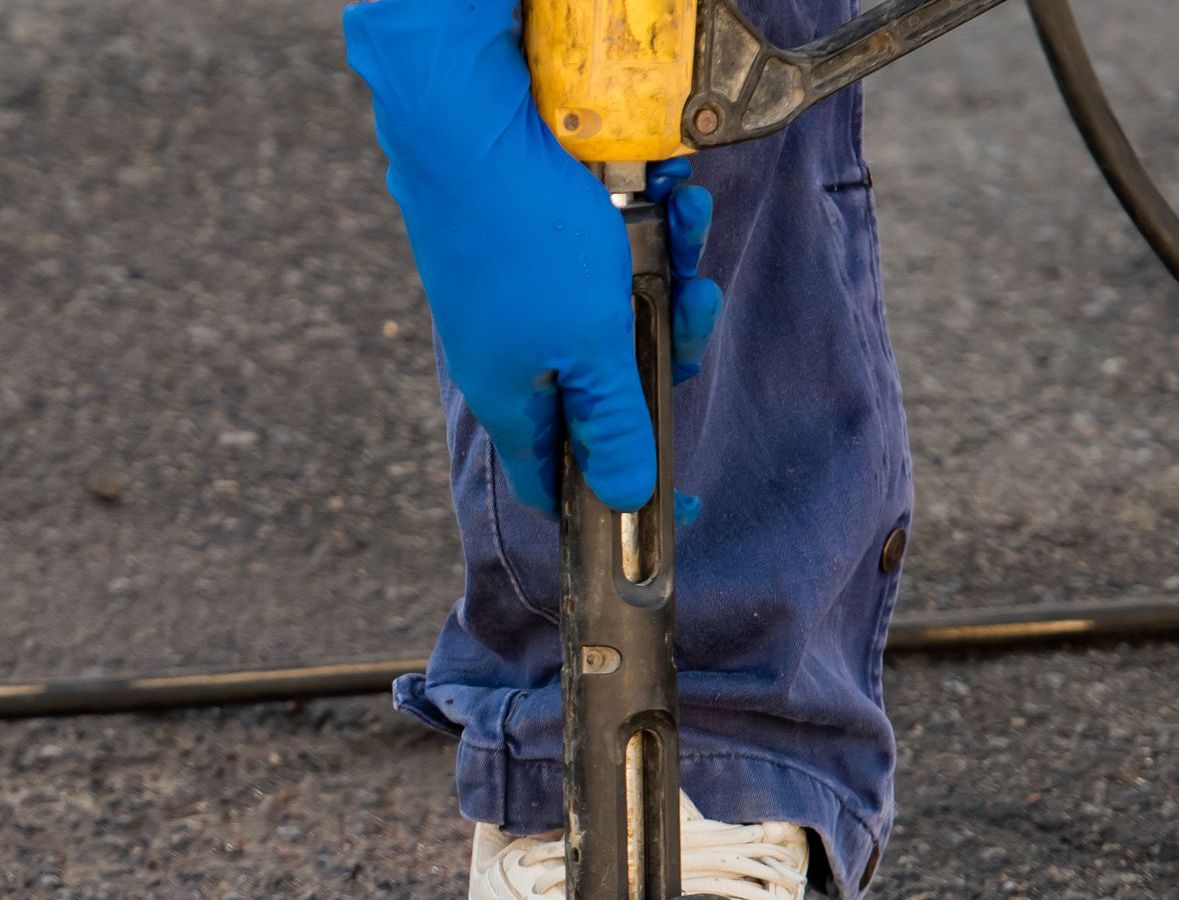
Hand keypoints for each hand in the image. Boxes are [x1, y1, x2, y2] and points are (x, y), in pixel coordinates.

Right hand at [343, 0, 722, 516]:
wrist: (465, 100)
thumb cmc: (522, 230)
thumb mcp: (592, 347)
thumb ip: (614, 424)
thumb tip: (625, 497)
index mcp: (516, 399)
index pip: (559, 484)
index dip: (621, 501)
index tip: (685, 499)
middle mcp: (517, 351)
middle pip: (617, 386)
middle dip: (671, 341)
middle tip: (695, 302)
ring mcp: (526, 294)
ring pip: (625, 309)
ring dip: (672, 265)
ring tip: (685, 218)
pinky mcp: (537, 238)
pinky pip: (613, 250)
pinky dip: (649, 221)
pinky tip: (667, 190)